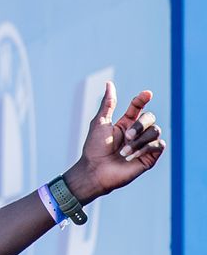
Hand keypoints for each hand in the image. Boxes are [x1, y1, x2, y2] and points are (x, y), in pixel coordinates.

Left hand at [72, 81, 165, 200]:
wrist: (95, 171)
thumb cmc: (94, 148)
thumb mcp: (100, 123)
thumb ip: (108, 104)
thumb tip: (109, 83)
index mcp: (125, 124)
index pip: (138, 107)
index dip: (143, 99)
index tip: (146, 94)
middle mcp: (136, 133)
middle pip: (150, 118)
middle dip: (139, 125)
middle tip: (126, 137)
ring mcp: (144, 145)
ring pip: (156, 130)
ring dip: (139, 140)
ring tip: (124, 152)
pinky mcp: (150, 157)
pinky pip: (159, 145)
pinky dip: (145, 148)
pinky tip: (132, 156)